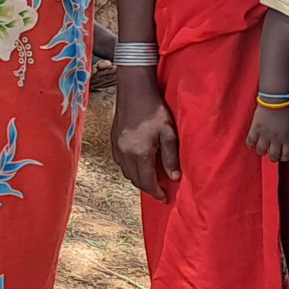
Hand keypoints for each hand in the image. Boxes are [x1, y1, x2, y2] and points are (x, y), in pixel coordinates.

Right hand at [111, 79, 179, 200]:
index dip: (156, 193)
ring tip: (151, 177)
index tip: (165, 198)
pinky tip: (138, 163)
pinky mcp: (113, 139)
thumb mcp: (169, 133)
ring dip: (138, 178)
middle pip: (135, 180)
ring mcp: (117, 147)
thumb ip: (171, 157)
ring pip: (126, 172)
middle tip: (160, 190)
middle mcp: (125, 153)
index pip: (147, 182)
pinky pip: (120, 162)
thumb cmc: (154, 110)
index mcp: (139, 153)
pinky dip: (130, 168)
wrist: (134, 90)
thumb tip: (174, 177)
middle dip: (148, 188)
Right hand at [245, 101, 288, 163]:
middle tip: (270, 153)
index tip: (281, 155)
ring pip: (261, 150)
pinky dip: (250, 144)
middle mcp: (276, 140)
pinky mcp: (255, 129)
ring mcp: (265, 135)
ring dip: (261, 151)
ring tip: (261, 148)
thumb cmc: (287, 112)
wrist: (276, 101)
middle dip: (272, 157)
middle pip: (273, 156)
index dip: (283, 157)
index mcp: (287, 139)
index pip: (285, 156)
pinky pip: (250, 141)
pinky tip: (251, 144)